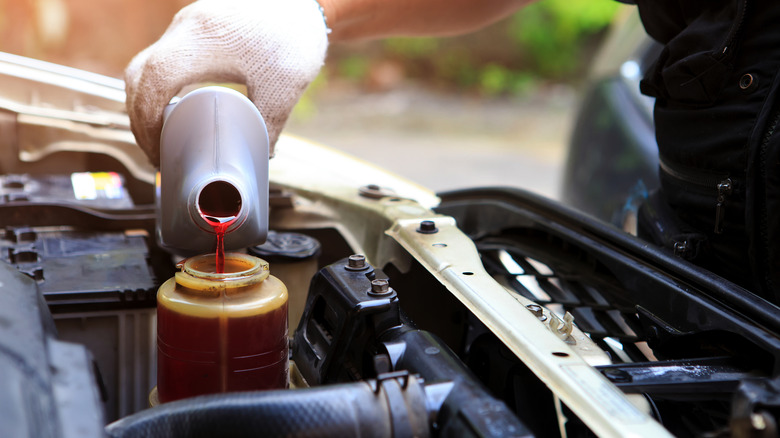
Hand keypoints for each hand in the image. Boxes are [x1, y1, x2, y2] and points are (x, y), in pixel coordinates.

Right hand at [125, 0, 328, 164]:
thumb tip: (260, 157)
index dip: (146, 122)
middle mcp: (185, 29)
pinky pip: (163, 57)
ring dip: (146, 100)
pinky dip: (160, 85)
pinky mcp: (197, 26)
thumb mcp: (284, 88)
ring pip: (147, 64)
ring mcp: (188, 24)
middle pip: (138, 74)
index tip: (158, 152)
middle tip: (156, 151)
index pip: (152, 82)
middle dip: (139, 116)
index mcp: (199, 42)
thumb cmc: (295, 36)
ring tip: (164, 136)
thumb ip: (269, 125)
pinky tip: (177, 108)